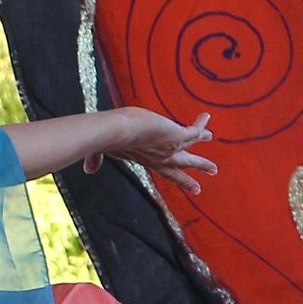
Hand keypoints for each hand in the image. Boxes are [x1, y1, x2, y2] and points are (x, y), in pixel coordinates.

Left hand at [91, 106, 214, 190]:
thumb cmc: (106, 141)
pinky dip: (200, 123)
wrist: (114, 133)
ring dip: (201, 138)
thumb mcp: (103, 151)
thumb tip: (88, 169)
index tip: (195, 188)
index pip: (167, 172)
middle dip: (199, 167)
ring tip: (211, 136)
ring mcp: (169, 147)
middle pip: (184, 164)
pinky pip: (194, 130)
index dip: (181, 179)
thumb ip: (95, 159)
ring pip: (191, 146)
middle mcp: (161, 157)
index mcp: (147, 160)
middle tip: (214, 170)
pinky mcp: (176, 135)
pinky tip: (205, 115)